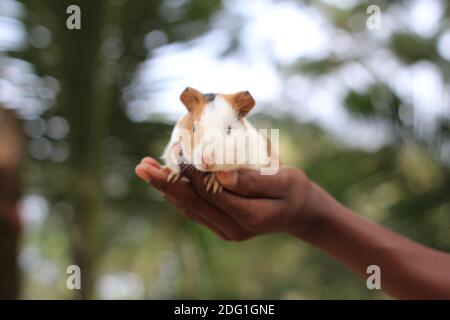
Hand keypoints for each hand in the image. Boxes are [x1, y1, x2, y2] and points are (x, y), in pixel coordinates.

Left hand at [135, 157, 312, 240]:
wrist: (298, 213)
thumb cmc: (294, 191)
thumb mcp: (285, 180)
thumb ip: (254, 179)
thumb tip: (219, 172)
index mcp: (250, 216)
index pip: (213, 193)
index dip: (193, 172)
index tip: (178, 150)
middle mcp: (233, 228)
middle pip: (193, 204)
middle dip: (165, 184)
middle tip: (141, 167)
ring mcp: (225, 230)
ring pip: (189, 208)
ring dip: (166, 189)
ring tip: (145, 169)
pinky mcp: (221, 226)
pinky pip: (194, 211)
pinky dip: (178, 194)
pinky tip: (164, 180)